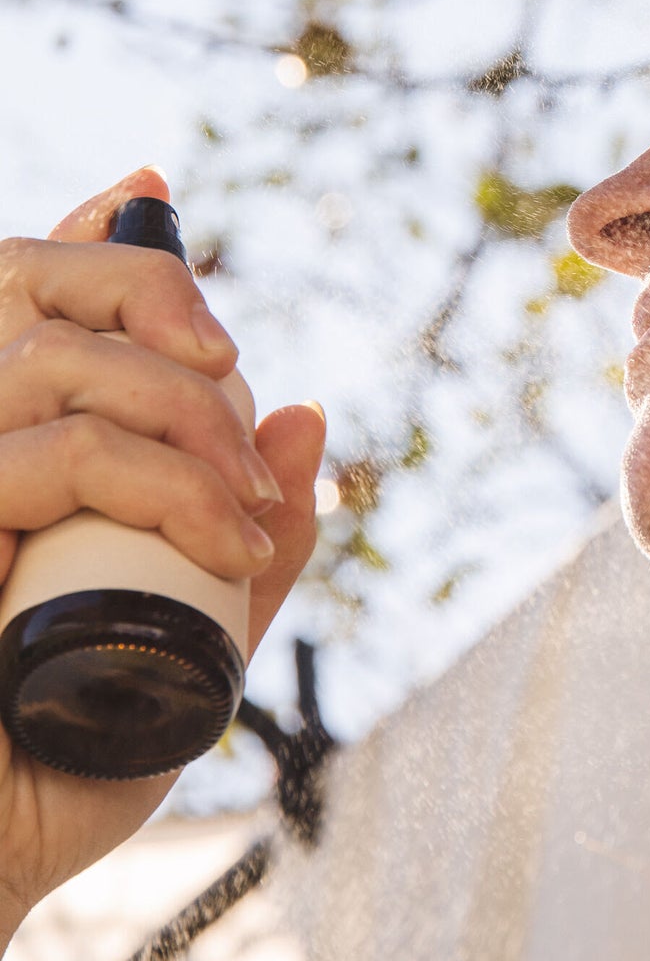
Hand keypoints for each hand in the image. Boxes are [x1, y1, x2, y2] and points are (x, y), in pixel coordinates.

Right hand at [0, 166, 324, 947]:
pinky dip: (162, 481)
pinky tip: (231, 542)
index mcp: (7, 448)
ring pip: (50, 361)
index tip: (154, 198)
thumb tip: (308, 421)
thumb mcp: (194, 641)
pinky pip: (54, 454)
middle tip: (234, 368)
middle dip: (151, 293)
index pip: (26, 294)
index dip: (90, 233)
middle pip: (26, 283)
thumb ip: (246, 539)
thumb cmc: (68, 762)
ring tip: (246, 504)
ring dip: (182, 410)